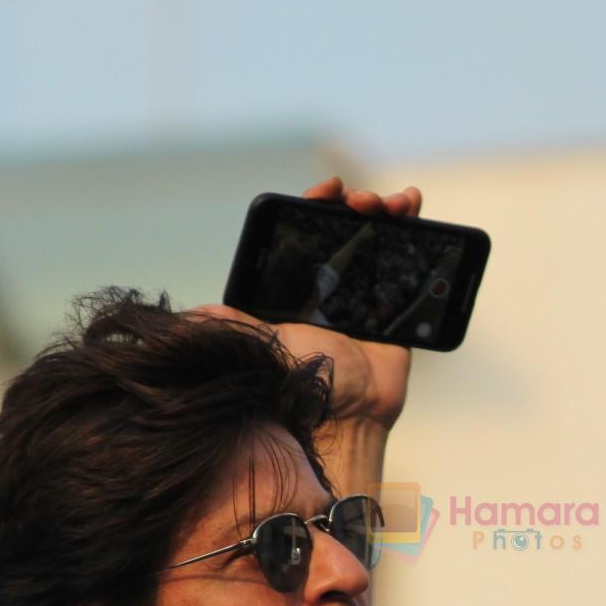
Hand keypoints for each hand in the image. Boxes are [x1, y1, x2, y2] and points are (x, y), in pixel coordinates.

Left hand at [189, 177, 421, 430]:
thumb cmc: (299, 383)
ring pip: (377, 239)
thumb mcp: (255, 346)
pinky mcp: (394, 311)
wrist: (346, 417)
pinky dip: (417, 231)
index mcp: (293, 290)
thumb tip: (188, 317)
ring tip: (395, 203)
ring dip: (386, 211)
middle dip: (355, 204)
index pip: (302, 233)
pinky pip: (410, 264)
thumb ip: (228, 325)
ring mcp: (363, 297)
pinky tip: (415, 207)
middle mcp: (326, 289)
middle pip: (344, 229)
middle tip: (364, 202)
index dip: (315, 204)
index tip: (328, 189)